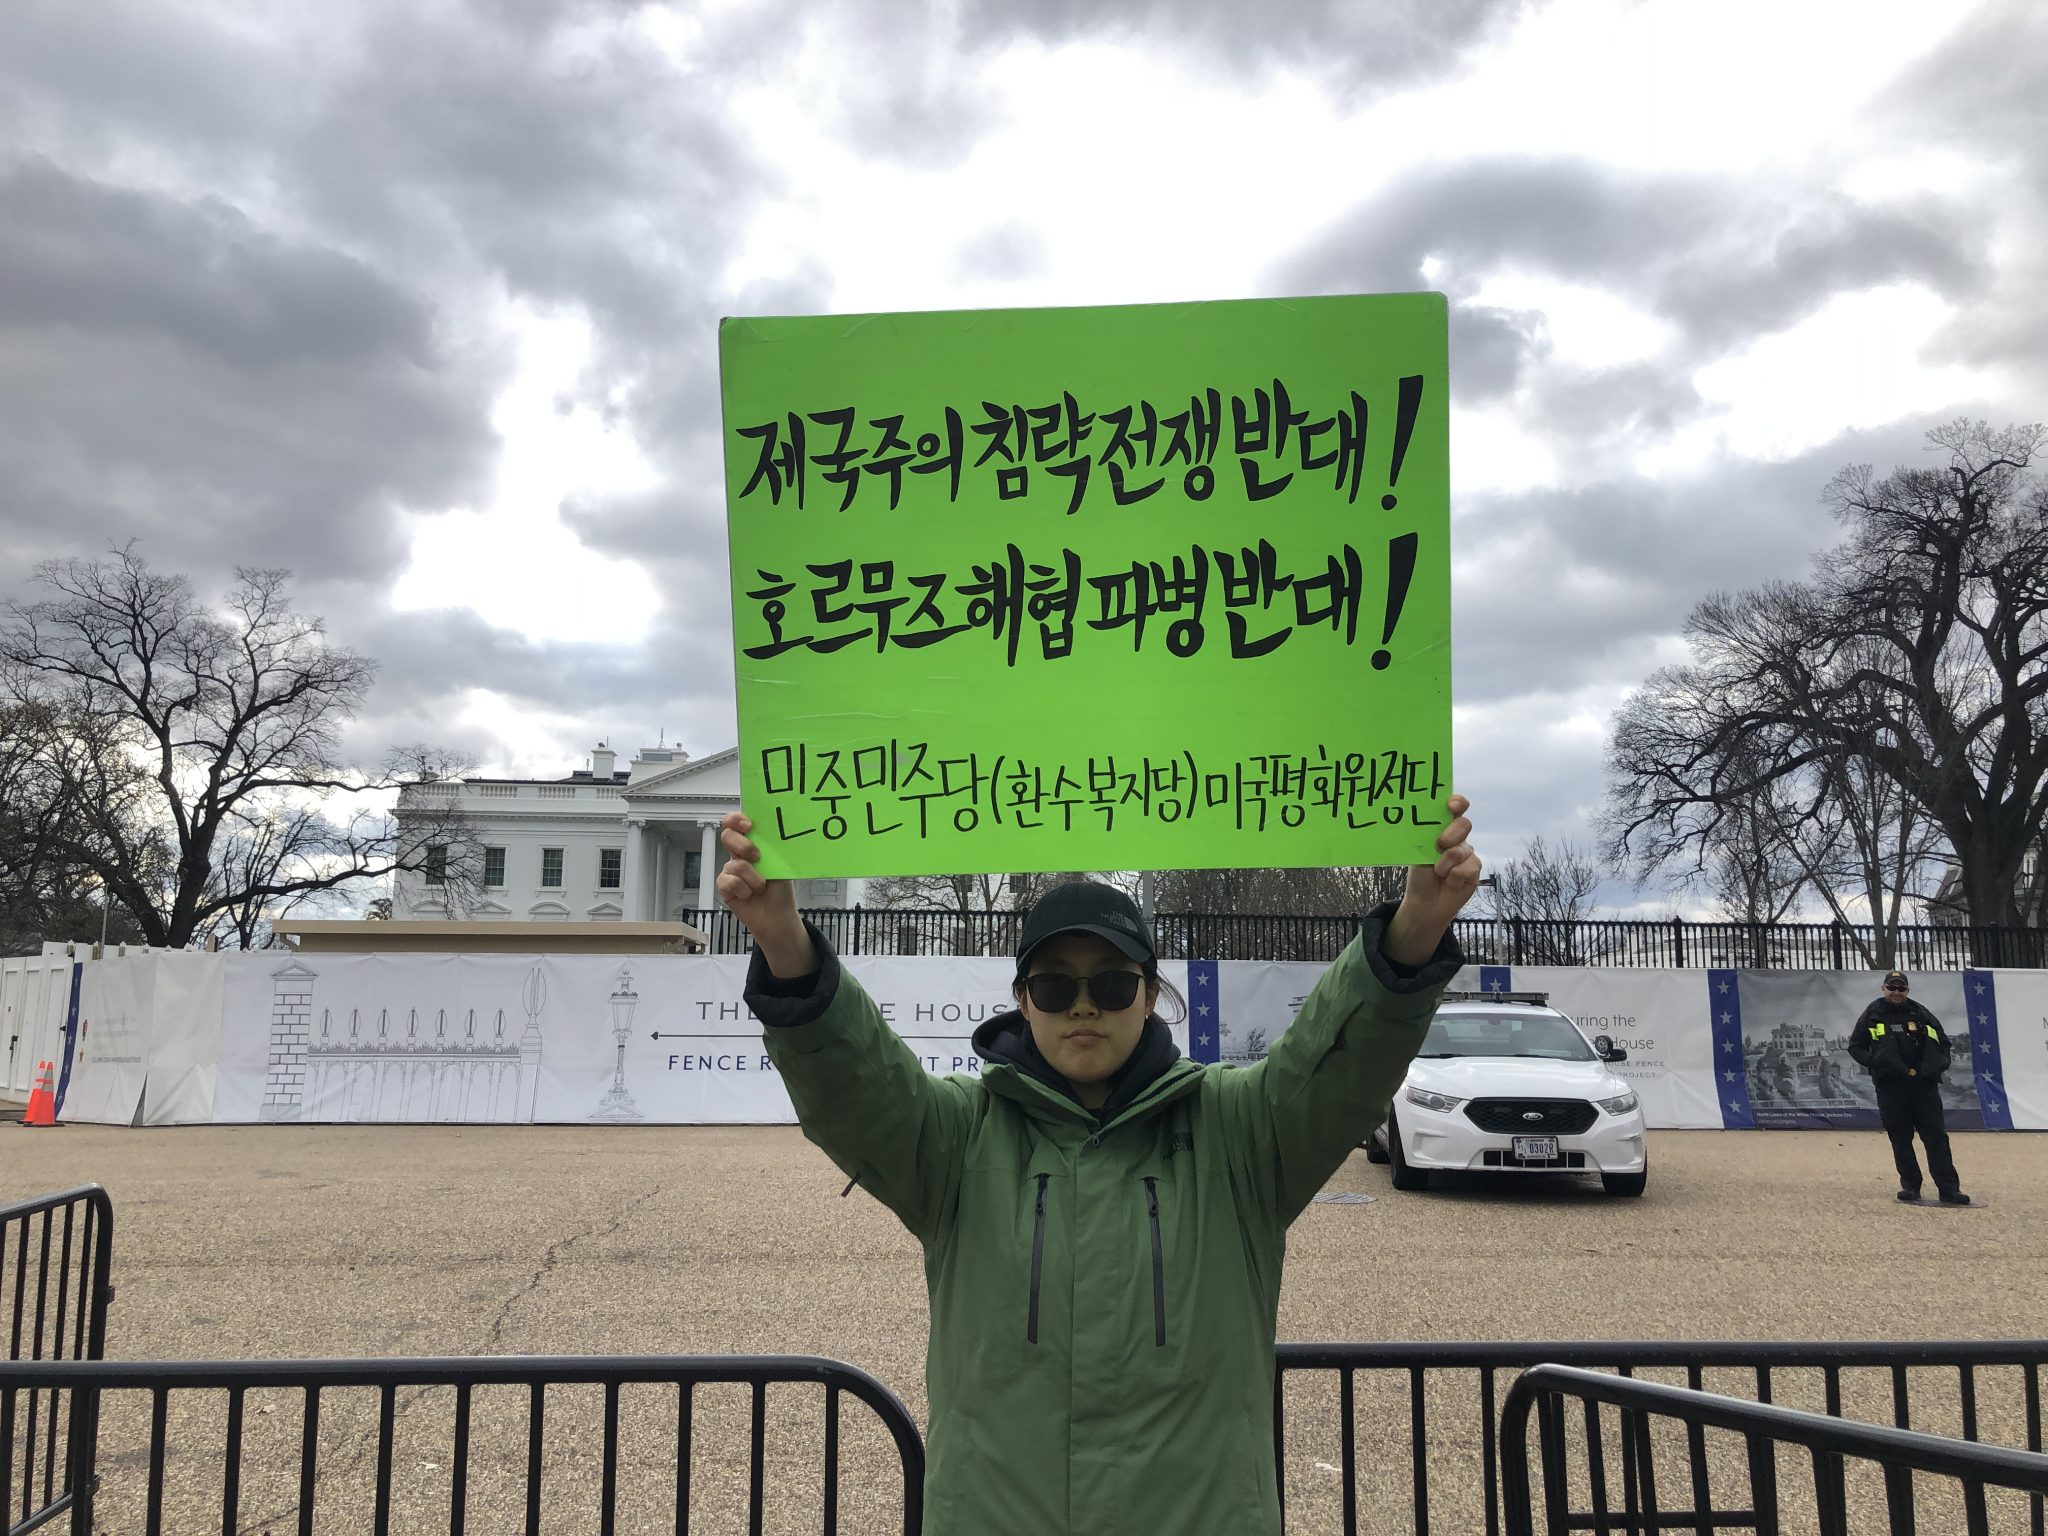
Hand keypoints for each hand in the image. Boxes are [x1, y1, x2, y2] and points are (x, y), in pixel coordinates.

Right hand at [715, 812, 815, 976]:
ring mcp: (730, 870)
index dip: (736, 819)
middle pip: (727, 836)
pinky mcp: (724, 887)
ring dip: (753, 878)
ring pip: (734, 864)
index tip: (748, 825)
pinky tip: (749, 895)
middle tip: (757, 857)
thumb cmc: (780, 889)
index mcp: (752, 844)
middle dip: (743, 845)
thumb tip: (772, 833)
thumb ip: (771, 848)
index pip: (736, 823)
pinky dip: (744, 890)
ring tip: (761, 887)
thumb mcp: (780, 864)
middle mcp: (738, 855)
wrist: (778, 915)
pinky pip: (729, 882)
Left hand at [1385, 793, 1479, 968]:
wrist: (1425, 903)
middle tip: (1439, 845)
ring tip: (1438, 873)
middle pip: (1464, 824)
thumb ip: (1428, 838)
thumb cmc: (1420, 875)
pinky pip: (1468, 867)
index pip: (1456, 808)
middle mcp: (1458, 838)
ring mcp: (1468, 853)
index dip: (1457, 803)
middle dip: (1452, 834)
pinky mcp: (1475, 869)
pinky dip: (1454, 877)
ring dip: (1445, 864)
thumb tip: (1429, 822)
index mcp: (1442, 828)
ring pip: (1463, 849)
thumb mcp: (1419, 853)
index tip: (1452, 806)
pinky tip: (1449, 883)